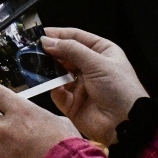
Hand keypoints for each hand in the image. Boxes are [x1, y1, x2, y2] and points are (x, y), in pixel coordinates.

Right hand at [41, 28, 147, 144]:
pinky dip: (55, 90)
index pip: (76, 37)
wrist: (125, 123)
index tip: (39, 34)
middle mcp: (89, 66)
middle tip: (32, 50)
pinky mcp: (73, 103)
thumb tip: (47, 41)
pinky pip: (58, 93)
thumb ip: (71, 50)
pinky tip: (56, 87)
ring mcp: (80, 85)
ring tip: (37, 67)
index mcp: (100, 51)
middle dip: (50, 53)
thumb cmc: (119, 88)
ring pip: (58, 73)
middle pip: (64, 55)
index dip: (58, 34)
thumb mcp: (97, 63)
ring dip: (49, 71)